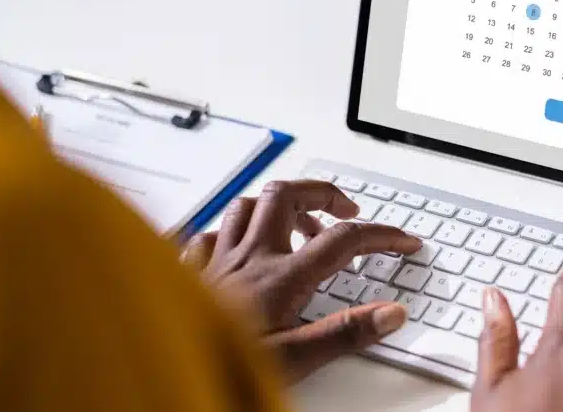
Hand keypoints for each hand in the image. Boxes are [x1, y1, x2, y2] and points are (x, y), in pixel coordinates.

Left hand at [180, 179, 421, 382]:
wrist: (159, 369)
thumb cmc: (217, 365)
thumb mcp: (294, 361)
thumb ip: (345, 334)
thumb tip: (391, 313)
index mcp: (281, 277)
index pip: (343, 240)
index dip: (381, 235)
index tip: (403, 242)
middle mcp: (249, 258)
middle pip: (288, 195)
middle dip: (323, 193)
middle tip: (347, 210)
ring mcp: (216, 261)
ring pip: (248, 206)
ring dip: (280, 205)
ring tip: (300, 222)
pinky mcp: (189, 274)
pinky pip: (209, 234)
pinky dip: (231, 231)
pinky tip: (238, 245)